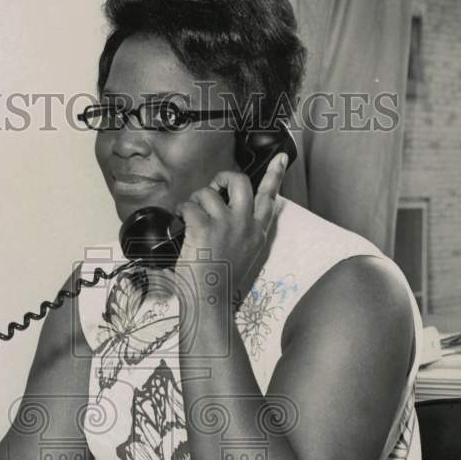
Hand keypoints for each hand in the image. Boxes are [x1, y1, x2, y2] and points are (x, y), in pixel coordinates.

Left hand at [174, 152, 287, 300]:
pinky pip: (190, 205)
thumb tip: (235, 213)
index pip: (270, 198)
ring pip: (209, 192)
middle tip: (213, 188)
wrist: (210, 301)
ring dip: (195, 199)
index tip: (280, 158)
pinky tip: (180, 221)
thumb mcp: (245, 255)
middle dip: (224, 177)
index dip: (275, 175)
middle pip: (241, 182)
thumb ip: (246, 233)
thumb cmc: (221, 282)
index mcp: (258, 232)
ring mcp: (226, 225)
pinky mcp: (205, 227)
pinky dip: (181, 210)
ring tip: (191, 215)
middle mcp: (246, 224)